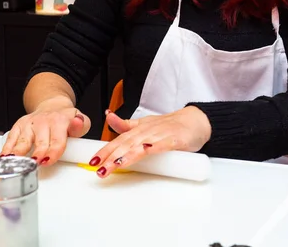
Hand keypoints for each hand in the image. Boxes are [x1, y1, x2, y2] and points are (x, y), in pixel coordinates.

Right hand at [0, 96, 90, 165]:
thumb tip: (78, 122)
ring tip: (15, 164)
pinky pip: (11, 138)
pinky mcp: (19, 126)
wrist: (53, 106)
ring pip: (23, 140)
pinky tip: (4, 158)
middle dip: (37, 153)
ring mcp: (30, 123)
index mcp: (60, 121)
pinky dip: (7, 149)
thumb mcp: (81, 121)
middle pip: (40, 142)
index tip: (48, 160)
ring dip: (18, 153)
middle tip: (34, 163)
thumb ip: (81, 126)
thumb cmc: (66, 119)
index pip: (57, 140)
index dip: (53, 151)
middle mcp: (43, 121)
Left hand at [88, 106, 211, 177]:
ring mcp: (160, 135)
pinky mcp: (174, 140)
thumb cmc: (168, 125)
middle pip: (126, 144)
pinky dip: (152, 147)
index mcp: (139, 129)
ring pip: (140, 145)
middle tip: (99, 168)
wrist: (193, 121)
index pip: (119, 140)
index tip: (93, 160)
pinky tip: (144, 152)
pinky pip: (162, 144)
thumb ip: (126, 124)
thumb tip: (109, 117)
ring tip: (115, 165)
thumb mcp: (144, 124)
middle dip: (111, 156)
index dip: (106, 150)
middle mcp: (147, 131)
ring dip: (127, 155)